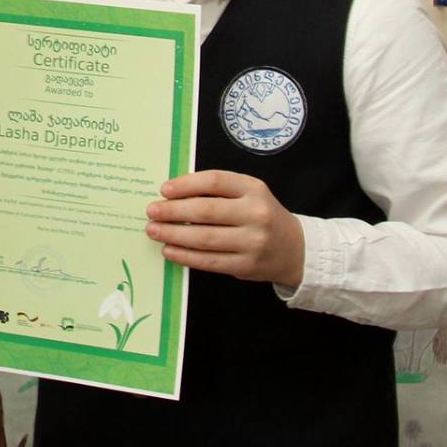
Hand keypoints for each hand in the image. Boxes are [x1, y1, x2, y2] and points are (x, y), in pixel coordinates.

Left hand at [145, 170, 304, 284]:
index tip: (164, 190)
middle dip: (173, 211)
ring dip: (174, 235)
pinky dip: (186, 256)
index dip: (186, 184)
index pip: (215, 181)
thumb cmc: (261, 215)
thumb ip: (218, 190)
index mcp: (253, 189)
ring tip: (154, 231)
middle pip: (206, 211)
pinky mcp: (246, 265)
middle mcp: (255, 214)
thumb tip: (173, 194)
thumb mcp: (248, 193)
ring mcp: (252, 242)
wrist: (294, 248)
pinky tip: (169, 251)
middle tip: (152, 211)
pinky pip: (210, 261)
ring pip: (205, 238)